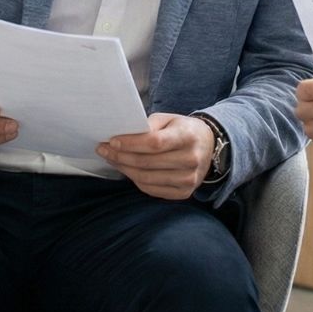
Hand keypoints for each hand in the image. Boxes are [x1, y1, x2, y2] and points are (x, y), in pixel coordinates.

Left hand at [98, 113, 214, 199]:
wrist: (208, 147)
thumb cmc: (183, 130)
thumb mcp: (169, 119)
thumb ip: (148, 125)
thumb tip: (122, 136)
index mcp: (188, 136)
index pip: (155, 143)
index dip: (131, 143)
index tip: (112, 141)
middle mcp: (191, 160)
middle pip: (147, 162)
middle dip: (120, 156)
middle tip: (103, 150)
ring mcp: (189, 179)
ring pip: (146, 178)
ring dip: (124, 169)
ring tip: (112, 159)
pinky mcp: (184, 192)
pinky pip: (151, 189)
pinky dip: (135, 180)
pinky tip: (127, 170)